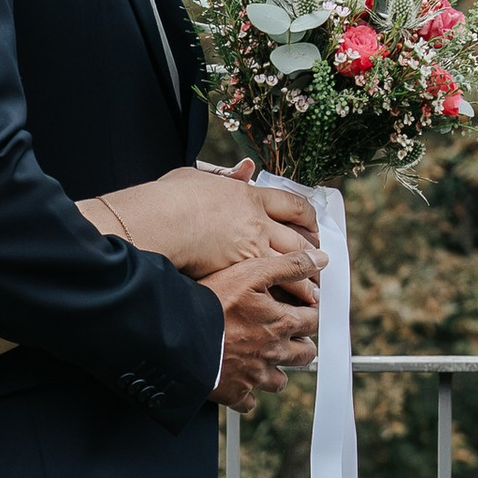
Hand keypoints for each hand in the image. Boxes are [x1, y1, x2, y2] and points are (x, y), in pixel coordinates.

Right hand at [88, 165, 321, 278]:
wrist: (156, 223)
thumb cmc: (169, 200)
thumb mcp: (197, 178)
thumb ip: (225, 176)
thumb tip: (245, 168)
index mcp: (248, 198)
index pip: (291, 205)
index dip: (306, 217)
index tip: (312, 226)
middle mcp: (257, 224)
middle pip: (298, 239)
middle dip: (312, 254)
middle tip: (321, 265)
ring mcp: (251, 249)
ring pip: (291, 268)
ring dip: (305, 284)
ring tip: (313, 297)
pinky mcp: (239, 273)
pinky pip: (272, 287)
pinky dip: (285, 298)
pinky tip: (291, 309)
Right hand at [209, 255, 320, 412]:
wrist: (178, 338)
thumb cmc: (211, 304)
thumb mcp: (252, 272)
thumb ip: (289, 266)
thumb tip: (320, 260)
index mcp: (281, 324)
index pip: (312, 320)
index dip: (310, 314)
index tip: (304, 311)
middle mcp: (273, 352)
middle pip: (304, 354)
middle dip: (301, 344)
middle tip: (292, 337)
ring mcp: (254, 375)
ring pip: (279, 380)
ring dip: (278, 371)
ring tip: (268, 360)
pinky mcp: (234, 392)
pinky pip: (249, 402)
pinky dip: (247, 395)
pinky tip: (240, 383)